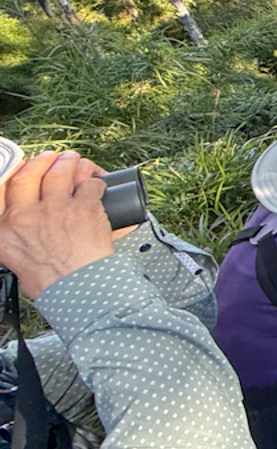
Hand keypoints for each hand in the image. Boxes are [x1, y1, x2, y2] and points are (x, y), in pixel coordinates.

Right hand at [0, 152, 113, 297]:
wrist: (78, 290)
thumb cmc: (52, 282)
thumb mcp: (16, 261)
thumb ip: (16, 240)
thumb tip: (23, 231)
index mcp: (4, 230)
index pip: (3, 191)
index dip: (15, 174)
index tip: (23, 169)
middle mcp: (26, 215)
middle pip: (28, 175)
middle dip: (41, 162)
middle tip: (50, 159)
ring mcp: (55, 208)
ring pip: (60, 172)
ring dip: (70, 163)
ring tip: (75, 161)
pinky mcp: (84, 207)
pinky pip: (90, 184)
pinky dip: (94, 180)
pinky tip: (96, 181)